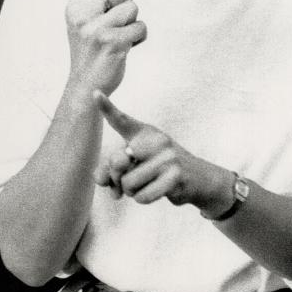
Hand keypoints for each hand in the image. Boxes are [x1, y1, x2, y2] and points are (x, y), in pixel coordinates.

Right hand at [65, 0, 145, 95]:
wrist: (85, 84)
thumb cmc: (96, 48)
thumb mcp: (103, 20)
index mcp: (77, 4)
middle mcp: (83, 13)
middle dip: (126, 8)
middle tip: (111, 30)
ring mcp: (96, 28)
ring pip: (133, 10)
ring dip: (133, 26)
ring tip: (117, 41)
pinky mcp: (112, 42)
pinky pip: (140, 28)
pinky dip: (139, 38)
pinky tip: (124, 50)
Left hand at [92, 90, 234, 215]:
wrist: (197, 178)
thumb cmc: (158, 169)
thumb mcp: (136, 164)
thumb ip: (113, 170)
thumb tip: (101, 180)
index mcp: (144, 132)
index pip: (122, 120)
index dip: (107, 107)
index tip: (94, 93)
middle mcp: (156, 140)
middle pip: (117, 163)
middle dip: (118, 178)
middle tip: (130, 180)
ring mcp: (168, 157)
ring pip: (128, 184)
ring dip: (132, 192)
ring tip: (147, 184)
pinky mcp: (175, 176)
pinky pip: (142, 196)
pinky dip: (143, 199)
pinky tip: (156, 190)